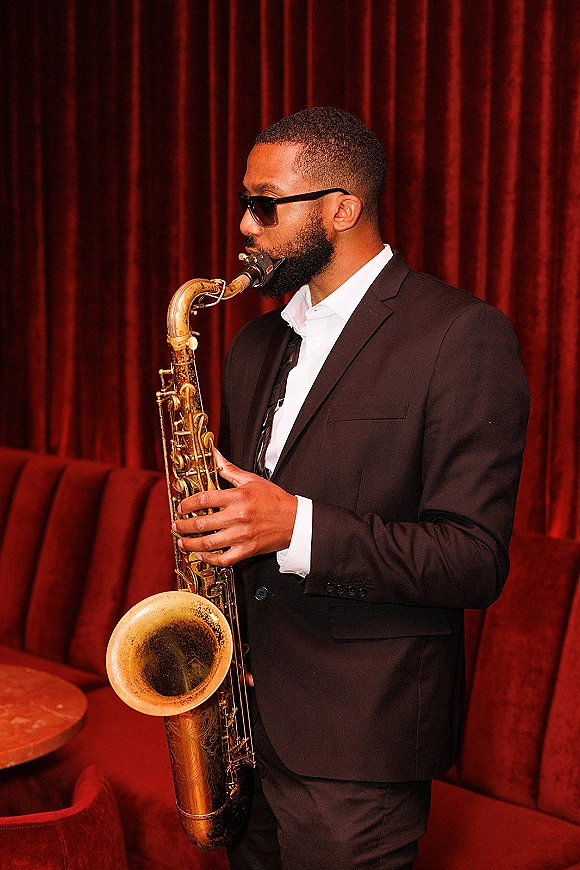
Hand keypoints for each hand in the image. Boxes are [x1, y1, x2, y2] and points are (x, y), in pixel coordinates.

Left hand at [173, 450, 297, 565]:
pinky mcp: (247, 550)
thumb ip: (229, 470)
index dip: (187, 504)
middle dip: (183, 526)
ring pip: (208, 544)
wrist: (296, 520)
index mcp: (238, 497)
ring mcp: (242, 536)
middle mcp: (238, 517)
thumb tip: (215, 455)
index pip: (204, 500)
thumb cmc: (274, 500)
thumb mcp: (252, 480)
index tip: (181, 507)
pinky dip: (209, 559)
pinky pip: (223, 559)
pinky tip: (202, 555)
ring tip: (182, 542)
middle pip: (201, 524)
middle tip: (176, 526)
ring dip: (190, 544)